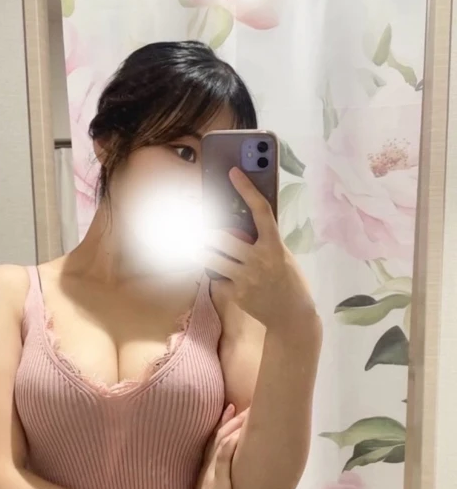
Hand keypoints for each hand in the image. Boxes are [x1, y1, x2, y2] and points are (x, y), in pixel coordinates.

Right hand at [183, 403, 245, 488]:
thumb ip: (222, 487)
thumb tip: (234, 485)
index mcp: (209, 470)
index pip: (217, 441)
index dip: (224, 424)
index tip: (232, 409)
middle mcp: (210, 467)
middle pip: (219, 437)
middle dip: (230, 420)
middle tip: (241, 404)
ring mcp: (212, 473)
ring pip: (222, 443)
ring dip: (233, 426)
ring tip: (245, 412)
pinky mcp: (216, 481)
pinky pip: (223, 458)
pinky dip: (230, 443)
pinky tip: (238, 433)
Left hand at [204, 167, 316, 331]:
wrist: (291, 316)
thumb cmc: (289, 282)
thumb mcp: (283, 256)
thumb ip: (264, 242)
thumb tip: (241, 227)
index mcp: (275, 245)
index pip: (260, 210)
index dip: (246, 188)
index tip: (233, 172)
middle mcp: (259, 259)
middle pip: (221, 237)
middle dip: (205, 231)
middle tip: (196, 225)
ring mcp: (245, 278)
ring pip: (211, 258)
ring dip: (201, 251)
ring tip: (196, 246)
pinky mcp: (236, 293)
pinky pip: (217, 278)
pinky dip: (216, 275)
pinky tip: (219, 276)